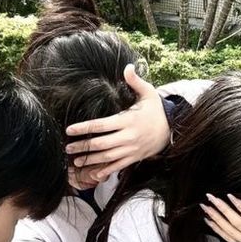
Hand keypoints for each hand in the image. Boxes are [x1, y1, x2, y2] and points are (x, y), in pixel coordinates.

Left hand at [65, 64, 169, 185]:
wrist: (173, 130)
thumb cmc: (156, 110)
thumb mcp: (149, 93)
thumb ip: (135, 81)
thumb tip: (127, 66)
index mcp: (128, 120)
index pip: (101, 125)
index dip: (84, 128)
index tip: (70, 130)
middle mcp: (128, 137)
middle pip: (101, 144)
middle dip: (83, 146)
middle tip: (68, 147)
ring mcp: (131, 149)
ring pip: (107, 157)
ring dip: (90, 160)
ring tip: (76, 161)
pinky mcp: (134, 158)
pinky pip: (118, 166)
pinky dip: (105, 171)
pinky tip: (93, 174)